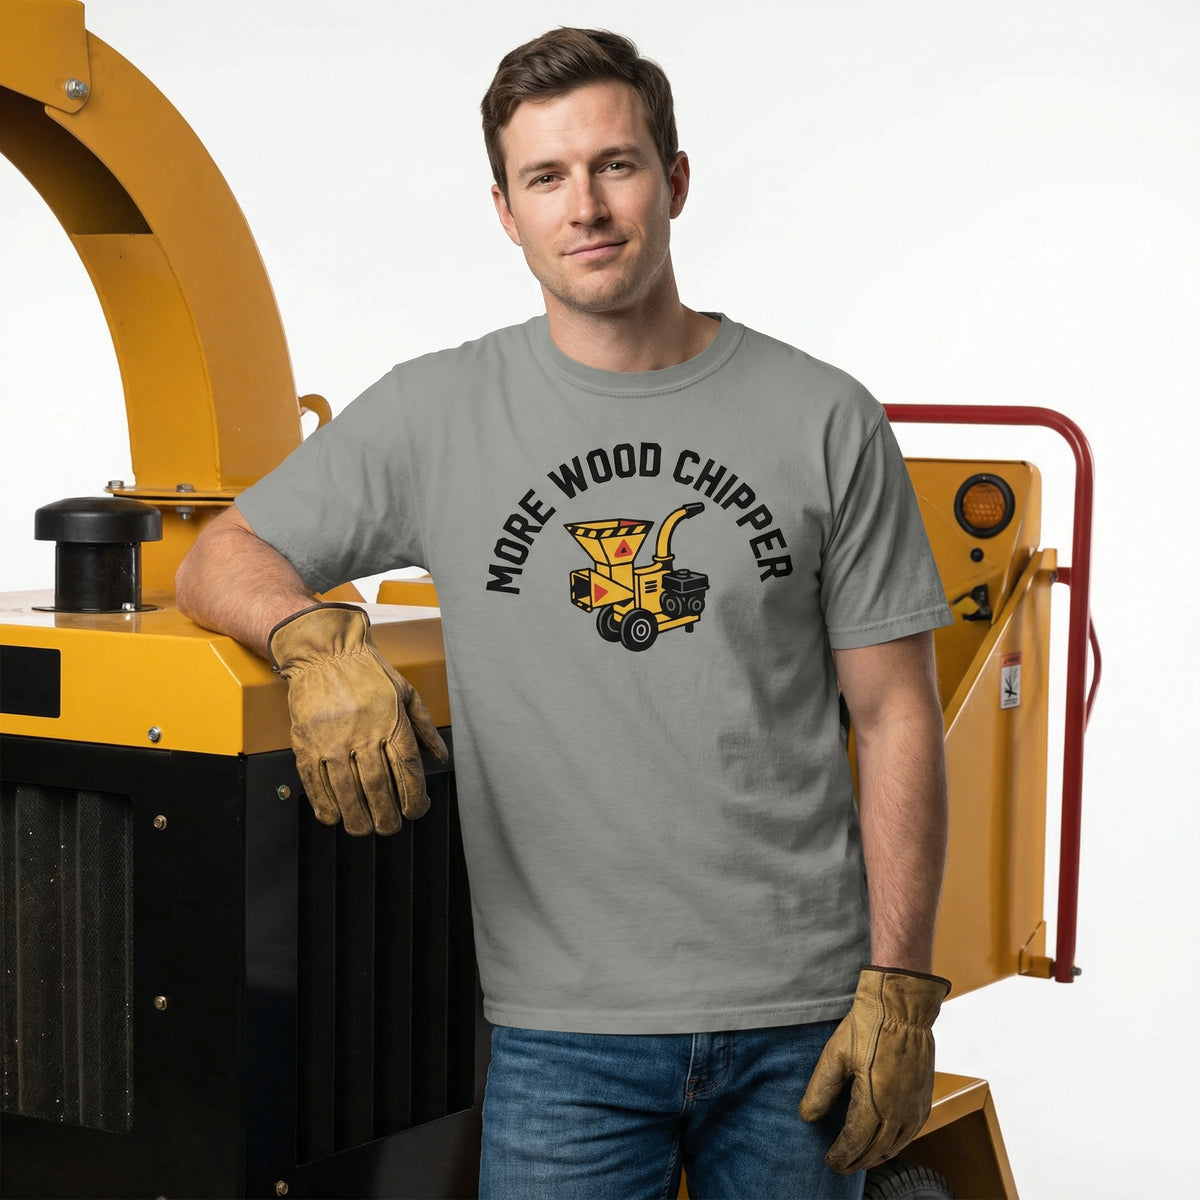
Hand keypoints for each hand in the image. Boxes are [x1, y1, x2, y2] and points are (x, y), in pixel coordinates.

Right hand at [268, 603, 447, 834]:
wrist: (324, 653)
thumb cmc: (368, 673)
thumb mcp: (406, 693)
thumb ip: (424, 728)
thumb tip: (441, 758)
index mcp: (391, 722)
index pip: (407, 770)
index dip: (414, 797)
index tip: (416, 811)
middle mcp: (362, 734)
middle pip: (378, 787)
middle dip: (386, 816)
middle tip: (390, 828)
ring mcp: (331, 741)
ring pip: (346, 791)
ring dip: (357, 817)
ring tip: (365, 829)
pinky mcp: (307, 744)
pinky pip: (316, 784)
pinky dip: (326, 806)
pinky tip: (335, 817)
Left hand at [799, 965, 950, 1173]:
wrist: (904, 1007)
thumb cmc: (869, 1026)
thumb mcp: (835, 1055)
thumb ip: (821, 1089)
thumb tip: (807, 1116)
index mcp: (876, 1102)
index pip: (856, 1142)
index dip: (841, 1155)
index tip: (829, 1161)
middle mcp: (900, 1111)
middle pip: (876, 1151)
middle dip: (856, 1161)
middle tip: (840, 1165)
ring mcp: (916, 1107)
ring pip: (896, 1146)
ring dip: (876, 1156)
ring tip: (858, 1158)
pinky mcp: (924, 1099)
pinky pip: (910, 1133)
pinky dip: (895, 1144)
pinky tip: (885, 1142)